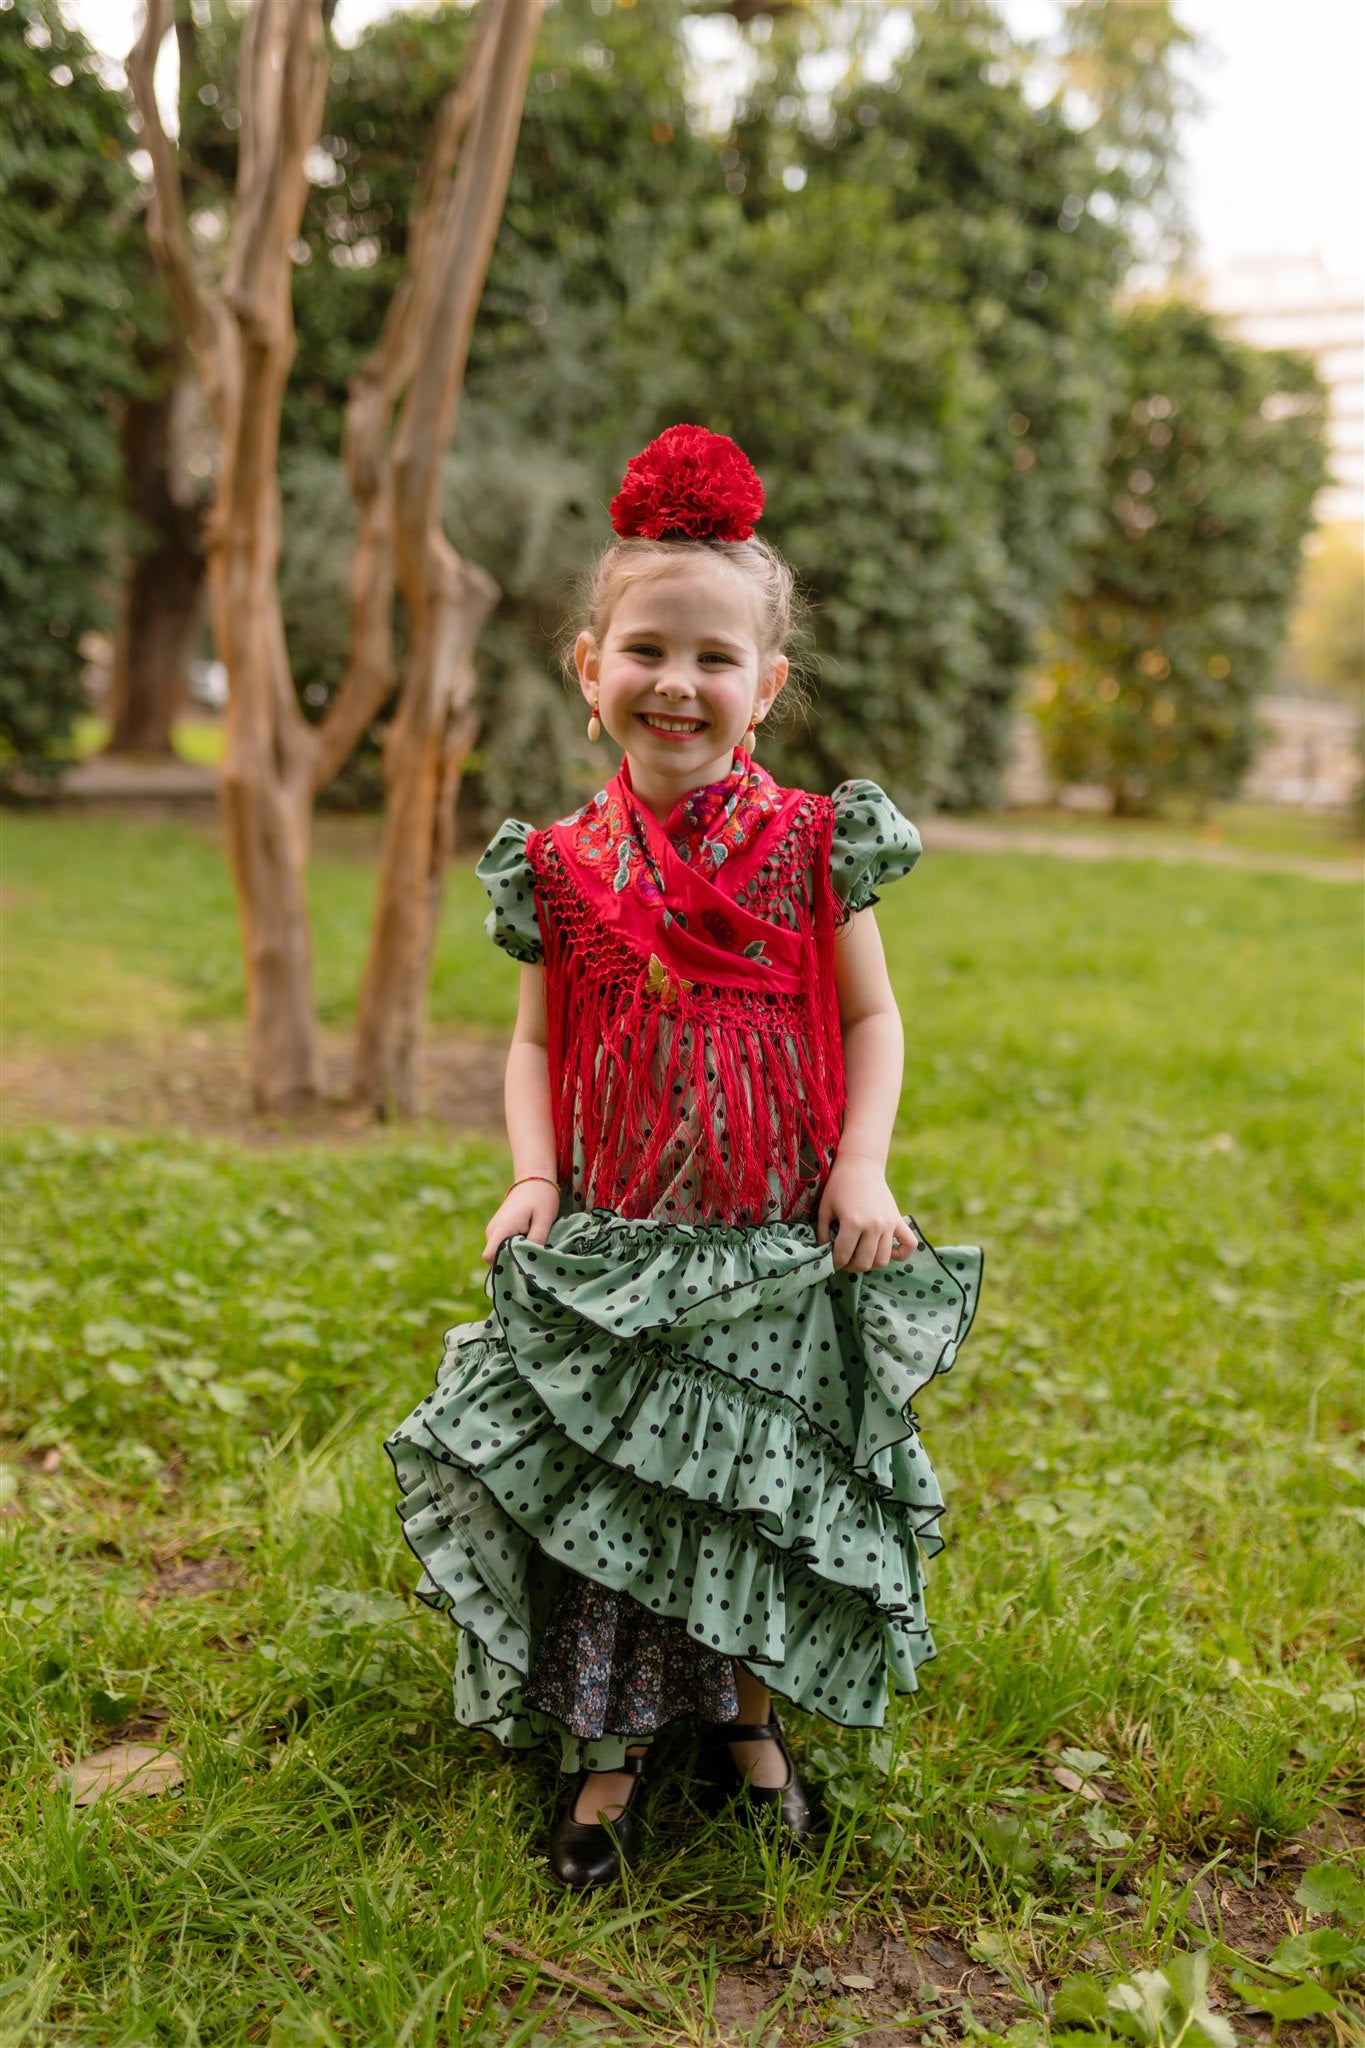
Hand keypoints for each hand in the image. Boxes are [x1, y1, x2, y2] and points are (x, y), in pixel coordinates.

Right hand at [482, 1178, 560, 1262]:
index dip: (505, 1265)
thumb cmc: (541, 1198)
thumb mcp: (544, 1220)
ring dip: (514, 1255)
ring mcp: (492, 1230)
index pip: (490, 1257)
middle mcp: (492, 1231)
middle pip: (495, 1258)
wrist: (534, 1181)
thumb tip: (531, 1262)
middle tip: (532, 1258)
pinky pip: (501, 1247)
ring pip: (498, 1254)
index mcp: (502, 1228)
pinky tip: (527, 1242)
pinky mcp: (496, 1231)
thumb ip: (536, 1241)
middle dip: (512, 1262)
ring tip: (531, 1246)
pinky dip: (513, 1249)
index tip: (523, 1265)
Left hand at [816, 1153, 918, 1272]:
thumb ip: (822, 1233)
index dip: (834, 1263)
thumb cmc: (839, 1185)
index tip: (831, 1262)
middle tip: (844, 1260)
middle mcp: (873, 1226)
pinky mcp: (898, 1220)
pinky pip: (909, 1245)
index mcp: (852, 1222)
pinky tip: (887, 1250)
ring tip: (861, 1255)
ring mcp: (889, 1224)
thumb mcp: (825, 1208)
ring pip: (883, 1260)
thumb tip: (824, 1253)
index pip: (843, 1256)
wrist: (861, 1165)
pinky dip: (900, 1253)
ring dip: (870, 1263)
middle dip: (850, 1266)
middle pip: (864, 1262)